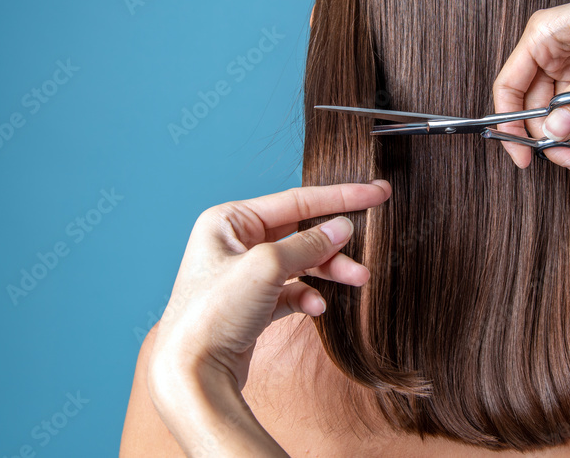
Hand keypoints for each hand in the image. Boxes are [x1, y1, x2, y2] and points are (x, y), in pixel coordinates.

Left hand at [146, 181, 391, 453]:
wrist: (192, 375)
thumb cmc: (214, 314)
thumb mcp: (266, 267)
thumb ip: (309, 243)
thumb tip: (343, 227)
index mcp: (227, 221)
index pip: (295, 200)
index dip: (341, 197)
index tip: (377, 193)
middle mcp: (233, 243)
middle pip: (300, 231)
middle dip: (336, 243)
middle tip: (373, 239)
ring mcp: (243, 275)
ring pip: (301, 262)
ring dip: (331, 270)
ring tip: (359, 279)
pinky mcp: (252, 304)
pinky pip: (292, 291)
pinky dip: (309, 296)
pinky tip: (318, 308)